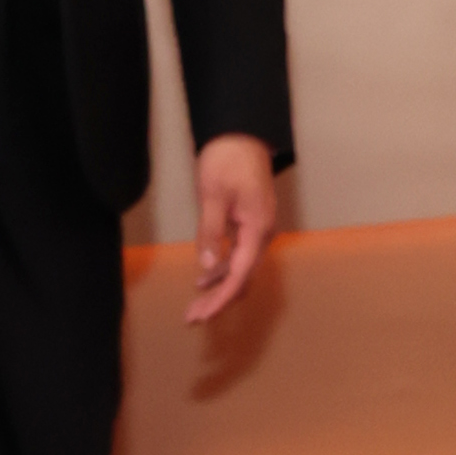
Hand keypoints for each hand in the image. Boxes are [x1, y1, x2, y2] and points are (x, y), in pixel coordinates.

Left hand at [187, 133, 278, 324]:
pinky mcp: (249, 226)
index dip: (221, 299)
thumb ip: (211, 231)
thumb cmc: (226, 161)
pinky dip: (222, 270)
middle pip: (243, 278)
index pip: (240, 275)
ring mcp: (258, 231)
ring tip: (195, 306)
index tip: (201, 316)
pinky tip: (204, 279)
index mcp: (257, 228)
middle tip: (192, 318)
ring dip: (219, 288)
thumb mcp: (213, 195)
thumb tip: (206, 267)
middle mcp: (262, 234)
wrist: (241, 136)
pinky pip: (238, 257)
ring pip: (241, 270)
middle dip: (219, 300)